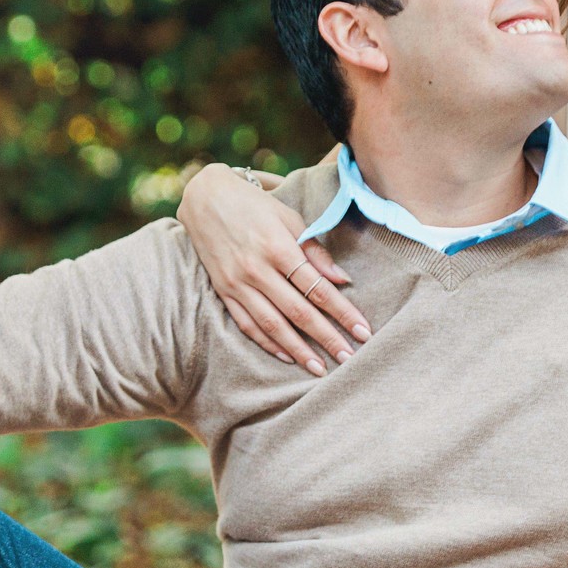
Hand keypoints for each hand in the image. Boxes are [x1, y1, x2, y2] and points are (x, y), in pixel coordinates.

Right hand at [177, 163, 370, 375]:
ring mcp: (237, 283)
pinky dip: (267, 342)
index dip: (342, 312)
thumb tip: (342, 280)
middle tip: (349, 358)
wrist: (204, 199)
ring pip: (272, 324)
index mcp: (278, 247)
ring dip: (298, 349)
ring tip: (319, 368)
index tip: (362, 331)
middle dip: (326, 337)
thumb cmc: (254, 206)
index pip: (317, 288)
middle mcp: (257, 269)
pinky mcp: (223, 291)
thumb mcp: (288, 218)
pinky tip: (287, 356)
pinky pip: (246, 323)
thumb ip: (314, 251)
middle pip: (298, 311)